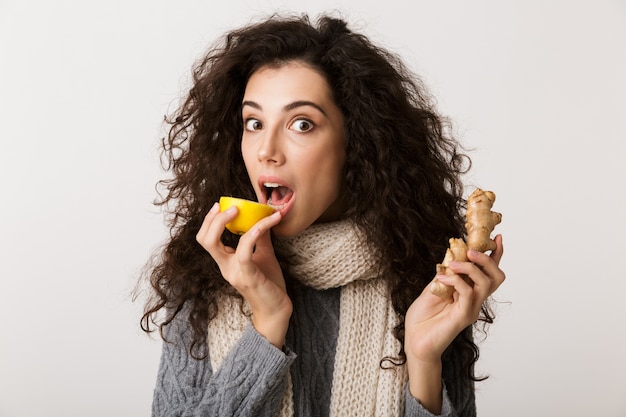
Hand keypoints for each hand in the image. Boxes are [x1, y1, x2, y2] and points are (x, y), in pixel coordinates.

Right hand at [195, 202, 291, 347]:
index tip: (220, 205)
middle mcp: (225, 267)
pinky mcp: (247, 276)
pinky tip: (265, 223)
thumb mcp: (264, 255)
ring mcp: (234, 272)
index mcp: (226, 262)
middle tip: (229, 206)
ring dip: (226, 222)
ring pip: (215, 244)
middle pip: (204, 240)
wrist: (277, 309)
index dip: (209, 221)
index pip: (207, 239)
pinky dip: (253, 233)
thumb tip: (263, 216)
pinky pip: (244, 250)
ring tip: (241, 209)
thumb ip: (260, 238)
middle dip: (212, 219)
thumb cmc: (270, 284)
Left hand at [404, 235, 504, 411]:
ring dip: (470, 268)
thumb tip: (452, 253)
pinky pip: (467, 293)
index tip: (496, 237)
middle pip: (496, 277)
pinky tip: (441, 278)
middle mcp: (474, 301)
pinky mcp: (463, 316)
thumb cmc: (423, 317)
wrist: (415, 340)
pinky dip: (455, 280)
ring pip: (486, 283)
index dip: (495, 255)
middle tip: (471, 250)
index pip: (489, 272)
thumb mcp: (434, 287)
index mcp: (469, 292)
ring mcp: (471, 309)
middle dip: (487, 259)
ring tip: (451, 264)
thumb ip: (446, 273)